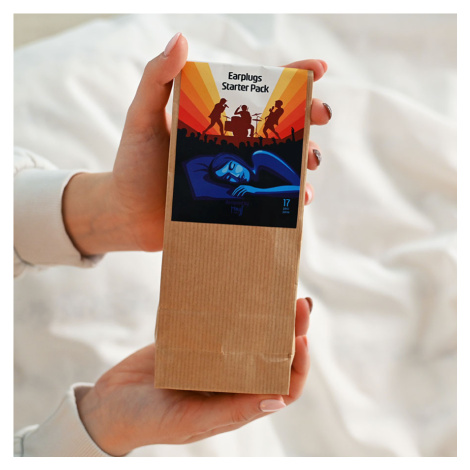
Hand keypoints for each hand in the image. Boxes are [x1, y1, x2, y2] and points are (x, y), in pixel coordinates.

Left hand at [62, 34, 329, 255]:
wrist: (128, 213)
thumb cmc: (134, 162)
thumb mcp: (141, 117)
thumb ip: (157, 79)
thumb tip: (181, 39)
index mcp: (218, 117)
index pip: (259, 90)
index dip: (292, 76)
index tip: (319, 70)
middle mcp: (234, 143)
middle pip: (283, 124)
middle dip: (310, 116)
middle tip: (320, 117)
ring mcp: (240, 173)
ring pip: (285, 161)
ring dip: (306, 157)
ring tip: (309, 161)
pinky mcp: (239, 202)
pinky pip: (273, 197)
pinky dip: (292, 196)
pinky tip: (300, 196)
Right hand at [76, 298, 311, 455]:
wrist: (108, 404)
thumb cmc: (147, 421)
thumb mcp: (189, 420)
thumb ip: (231, 412)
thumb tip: (278, 400)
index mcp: (237, 403)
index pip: (283, 387)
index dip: (299, 364)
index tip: (303, 337)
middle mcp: (232, 381)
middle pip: (273, 355)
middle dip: (291, 331)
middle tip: (299, 302)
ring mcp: (215, 360)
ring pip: (252, 338)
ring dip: (269, 318)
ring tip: (279, 292)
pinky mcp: (196, 343)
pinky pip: (222, 326)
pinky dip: (235, 311)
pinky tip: (241, 293)